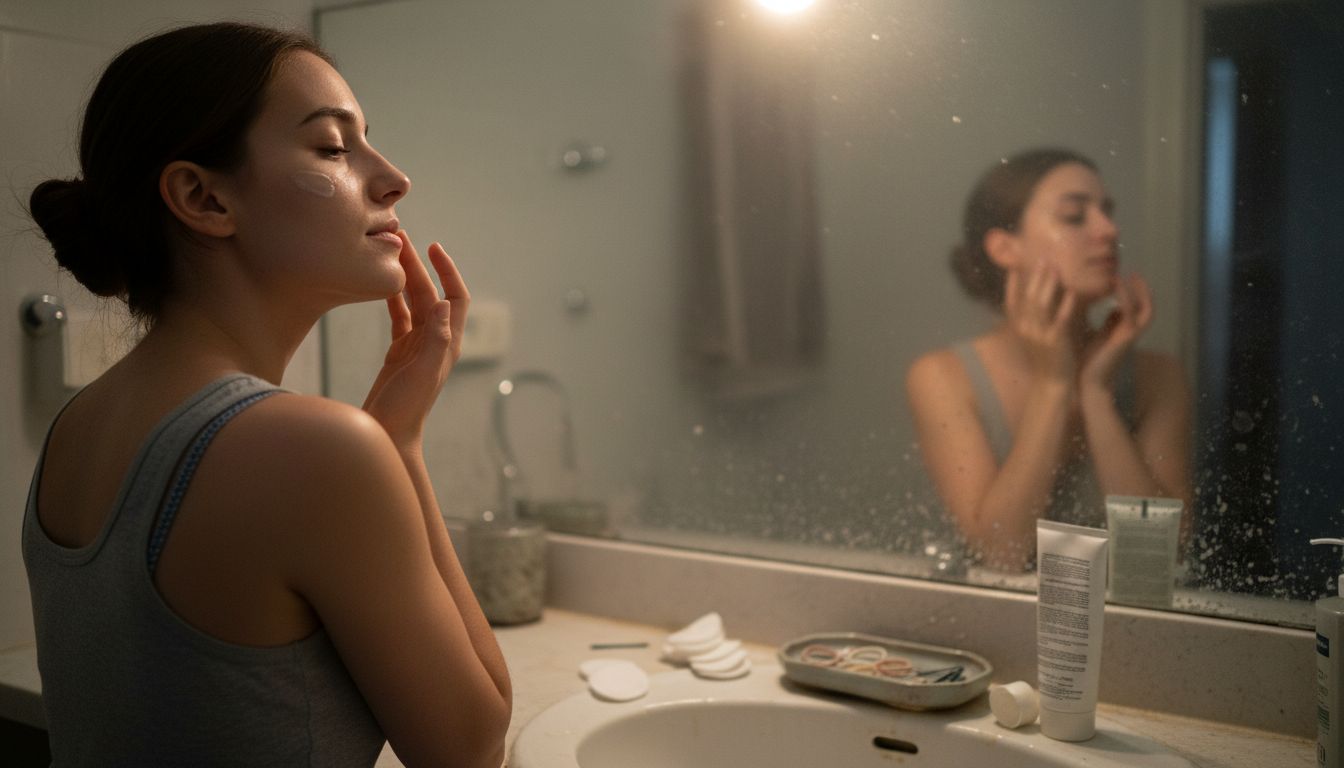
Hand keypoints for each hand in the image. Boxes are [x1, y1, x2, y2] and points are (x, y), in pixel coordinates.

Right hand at [362, 231, 468, 448]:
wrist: (389, 435)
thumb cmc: (406, 409)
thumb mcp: (422, 373)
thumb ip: (435, 340)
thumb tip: (443, 304)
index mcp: (447, 343)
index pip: (455, 297)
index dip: (448, 270)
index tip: (434, 247)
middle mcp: (436, 341)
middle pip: (430, 293)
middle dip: (419, 265)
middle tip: (401, 238)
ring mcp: (417, 346)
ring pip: (413, 302)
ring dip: (404, 277)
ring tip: (390, 253)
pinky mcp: (400, 353)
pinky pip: (399, 317)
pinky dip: (392, 298)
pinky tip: (381, 284)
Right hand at [1004, 262, 1077, 385]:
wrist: (1052, 384)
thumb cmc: (1048, 358)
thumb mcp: (1036, 337)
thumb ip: (1038, 318)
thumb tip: (1044, 298)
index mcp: (1018, 328)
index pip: (1010, 302)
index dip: (1011, 283)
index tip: (1014, 265)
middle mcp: (1024, 330)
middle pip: (1027, 297)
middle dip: (1034, 276)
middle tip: (1043, 257)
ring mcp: (1038, 335)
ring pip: (1040, 305)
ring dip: (1048, 284)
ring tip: (1056, 267)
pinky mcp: (1054, 341)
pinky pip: (1060, 319)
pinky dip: (1066, 304)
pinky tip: (1073, 292)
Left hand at [1079, 272, 1151, 393]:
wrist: (1084, 382)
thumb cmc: (1085, 361)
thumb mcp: (1091, 334)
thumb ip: (1096, 321)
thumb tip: (1092, 306)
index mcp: (1121, 332)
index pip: (1133, 309)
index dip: (1131, 294)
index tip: (1121, 277)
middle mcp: (1129, 333)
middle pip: (1146, 308)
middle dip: (1143, 291)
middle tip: (1134, 273)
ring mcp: (1129, 336)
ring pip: (1144, 309)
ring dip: (1138, 292)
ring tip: (1128, 275)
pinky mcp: (1124, 338)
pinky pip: (1130, 314)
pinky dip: (1125, 298)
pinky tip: (1117, 286)